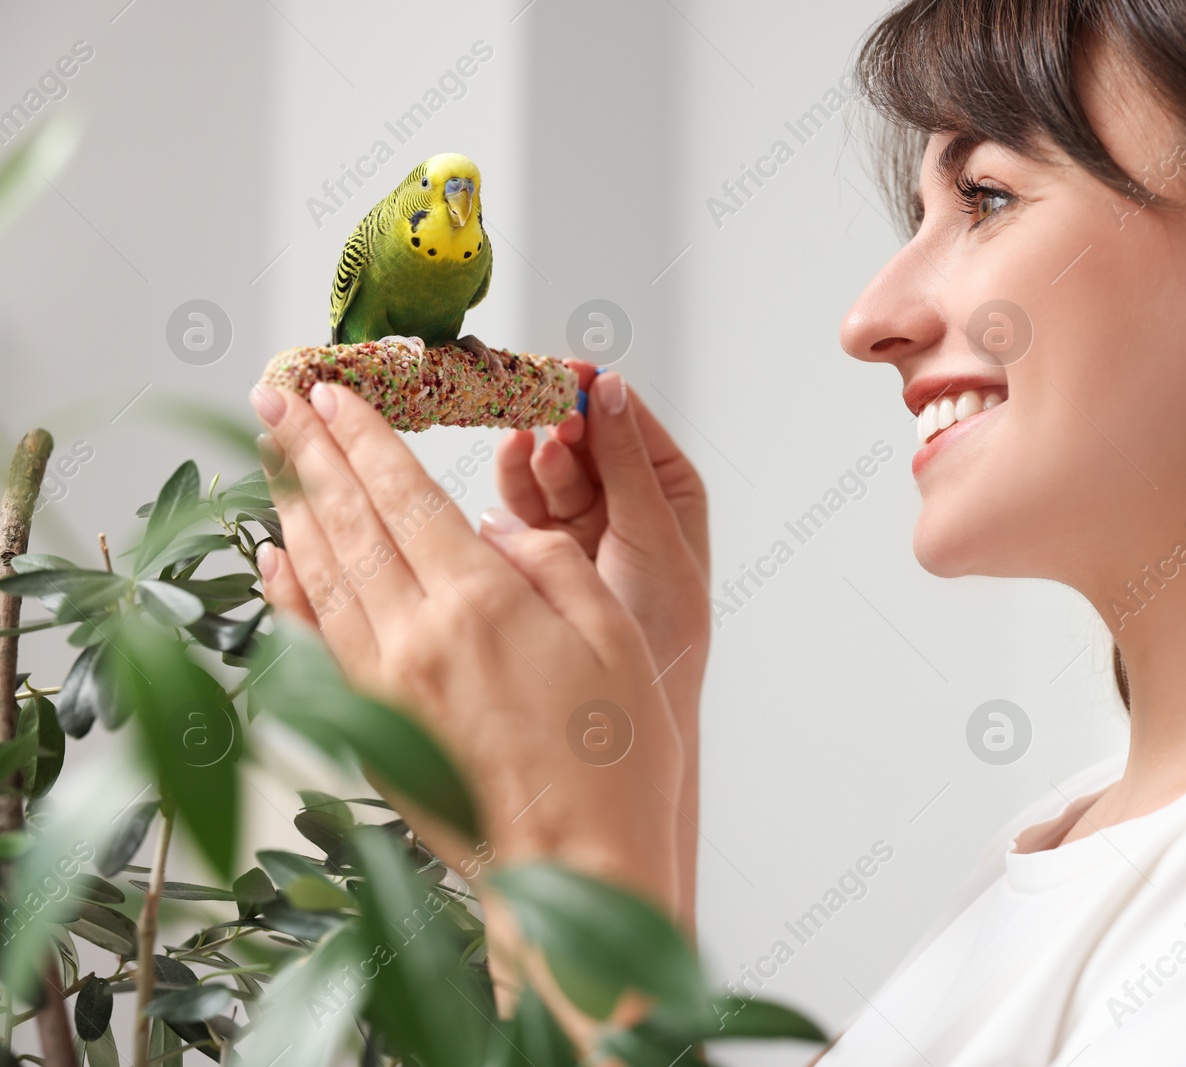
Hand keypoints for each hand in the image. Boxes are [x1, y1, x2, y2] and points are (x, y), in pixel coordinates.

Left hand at [246, 379, 684, 956]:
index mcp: (481, 601)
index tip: (333, 391)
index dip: (364, 437)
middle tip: (275, 395)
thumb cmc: (615, 758)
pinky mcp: (370, 726)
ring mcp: (382, 683)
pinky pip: (313, 641)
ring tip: (271, 453)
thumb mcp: (614, 635)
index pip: (403, 495)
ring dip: (290, 505)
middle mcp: (415, 634)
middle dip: (309, 451)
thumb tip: (495, 528)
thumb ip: (551, 562)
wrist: (575, 867)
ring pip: (319, 573)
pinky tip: (271, 558)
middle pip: (346, 521)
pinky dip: (285, 593)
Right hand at [496, 362, 710, 713]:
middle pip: (583, 439)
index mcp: (668, 490)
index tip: (575, 371)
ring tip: (527, 443)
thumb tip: (613, 386)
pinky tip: (510, 465)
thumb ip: (629, 466)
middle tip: (542, 405)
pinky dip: (514, 482)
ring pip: (547, 467)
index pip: (630, 424)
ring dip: (536, 450)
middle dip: (562, 419)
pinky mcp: (536, 548)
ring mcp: (577, 523)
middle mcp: (623, 500)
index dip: (602, 395)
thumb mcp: (655, 540)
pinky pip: (521, 501)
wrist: (629, 716)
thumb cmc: (664, 633)